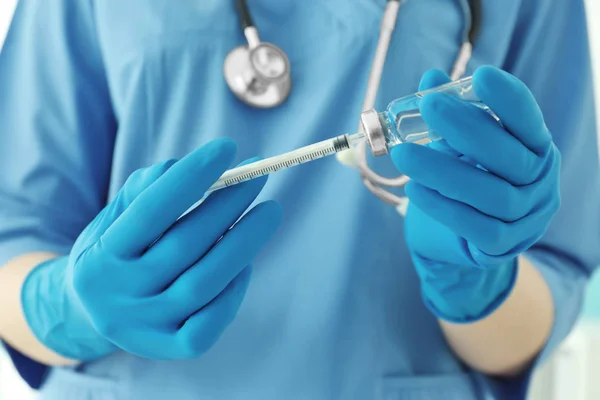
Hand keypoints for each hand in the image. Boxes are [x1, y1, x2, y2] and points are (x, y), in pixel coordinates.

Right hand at [22, 138, 281, 359]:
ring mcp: (144, 328)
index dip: (191, 177)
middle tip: (260, 175)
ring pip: (204, 283)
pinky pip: (210, 323)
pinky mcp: (169, 349)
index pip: (151, 210)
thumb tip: (190, 168)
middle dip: (228, 205)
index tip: (228, 148)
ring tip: (269, 211)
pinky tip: (246, 263)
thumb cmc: (115, 251)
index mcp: (101, 255)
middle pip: (184, 245)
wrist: (92, 311)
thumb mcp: (116, 217)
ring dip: (244, 243)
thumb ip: (147, 190)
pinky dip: (234, 290)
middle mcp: (118, 296)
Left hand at [391, 66, 560, 322]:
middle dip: (468, 128)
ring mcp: (525, 216)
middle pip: (510, 156)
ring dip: (444, 172)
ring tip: (403, 155)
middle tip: (430, 106)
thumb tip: (430, 79)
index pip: (528, 120)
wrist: (463, 239)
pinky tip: (415, 190)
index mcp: (533, 146)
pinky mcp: (502, 245)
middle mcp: (538, 180)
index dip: (508, 99)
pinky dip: (443, 207)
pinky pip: (476, 227)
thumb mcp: (459, 146)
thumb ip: (449, 115)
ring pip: (491, 194)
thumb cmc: (466, 179)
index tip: (481, 75)